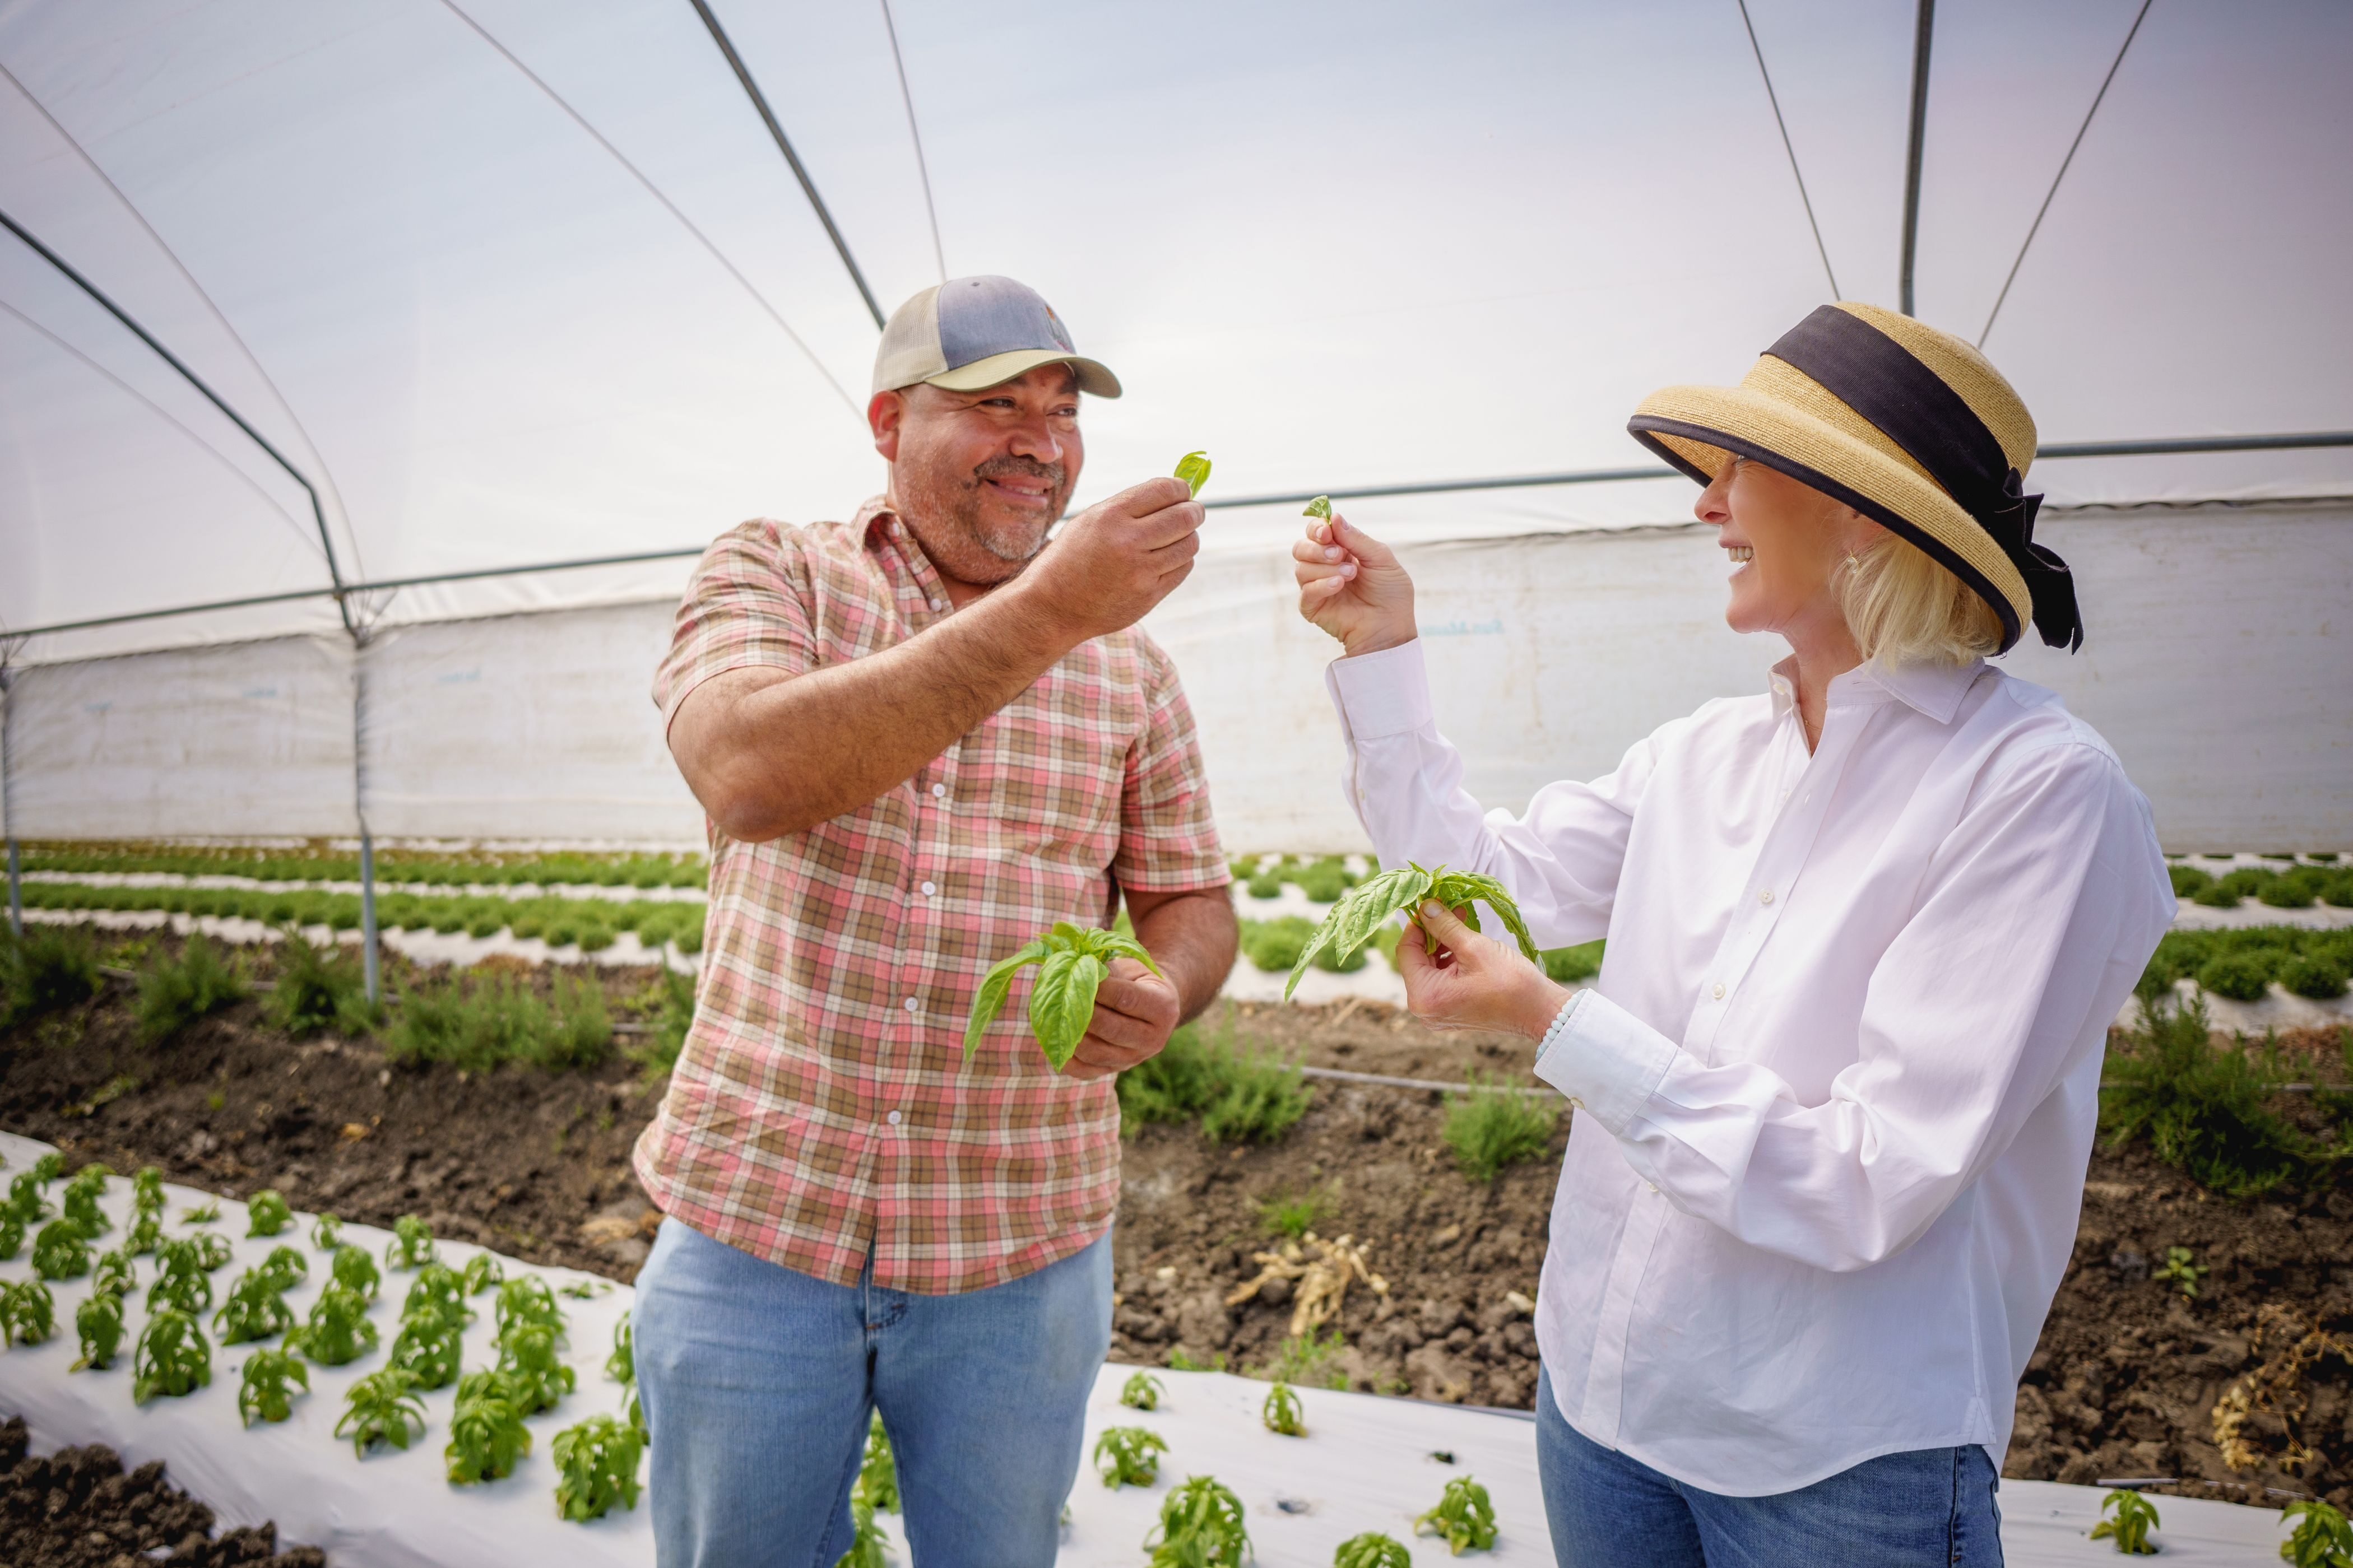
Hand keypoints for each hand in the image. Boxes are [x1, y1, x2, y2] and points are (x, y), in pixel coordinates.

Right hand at [1017, 477, 1202, 643]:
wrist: (1053, 605)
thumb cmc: (1072, 556)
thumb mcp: (1090, 520)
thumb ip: (1130, 505)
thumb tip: (1175, 492)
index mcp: (1111, 516)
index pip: (1166, 490)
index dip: (1182, 488)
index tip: (1183, 492)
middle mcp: (1128, 542)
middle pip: (1185, 517)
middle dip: (1194, 511)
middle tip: (1193, 512)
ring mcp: (1141, 573)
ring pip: (1189, 544)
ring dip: (1188, 536)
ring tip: (1176, 536)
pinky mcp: (1149, 596)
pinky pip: (1183, 569)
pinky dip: (1181, 559)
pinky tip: (1167, 558)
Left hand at [1062, 956, 1182, 1080]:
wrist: (1151, 1006)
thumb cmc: (1137, 980)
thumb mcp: (1131, 968)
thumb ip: (1107, 973)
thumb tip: (1074, 974)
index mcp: (1163, 1008)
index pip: (1127, 1000)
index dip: (1099, 989)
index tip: (1078, 976)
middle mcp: (1153, 1039)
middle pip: (1112, 1030)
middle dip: (1082, 1013)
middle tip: (1061, 998)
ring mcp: (1134, 1059)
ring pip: (1096, 1053)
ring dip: (1070, 1035)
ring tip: (1054, 1017)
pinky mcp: (1115, 1070)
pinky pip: (1085, 1071)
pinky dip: (1065, 1057)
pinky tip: (1053, 1039)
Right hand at [1292, 511, 1415, 656]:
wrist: (1391, 627)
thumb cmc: (1390, 594)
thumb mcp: (1381, 559)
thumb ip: (1357, 539)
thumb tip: (1333, 517)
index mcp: (1340, 551)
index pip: (1316, 532)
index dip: (1317, 528)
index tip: (1326, 531)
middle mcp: (1324, 567)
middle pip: (1301, 547)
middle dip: (1318, 548)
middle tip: (1339, 554)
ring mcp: (1317, 587)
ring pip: (1301, 568)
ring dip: (1325, 567)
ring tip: (1350, 575)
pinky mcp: (1312, 608)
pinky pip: (1305, 591)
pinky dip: (1321, 585)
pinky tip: (1339, 585)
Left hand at [1394, 901, 1571, 1038]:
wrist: (1540, 1012)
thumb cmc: (1509, 982)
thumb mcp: (1473, 946)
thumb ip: (1444, 925)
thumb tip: (1424, 906)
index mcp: (1424, 996)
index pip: (1406, 951)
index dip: (1417, 924)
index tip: (1429, 904)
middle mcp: (1424, 1009)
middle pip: (1417, 960)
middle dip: (1433, 932)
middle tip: (1449, 908)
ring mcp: (1437, 1013)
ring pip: (1430, 968)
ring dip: (1443, 944)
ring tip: (1461, 921)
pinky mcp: (1451, 1011)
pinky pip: (1442, 980)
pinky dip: (1451, 960)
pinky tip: (1465, 942)